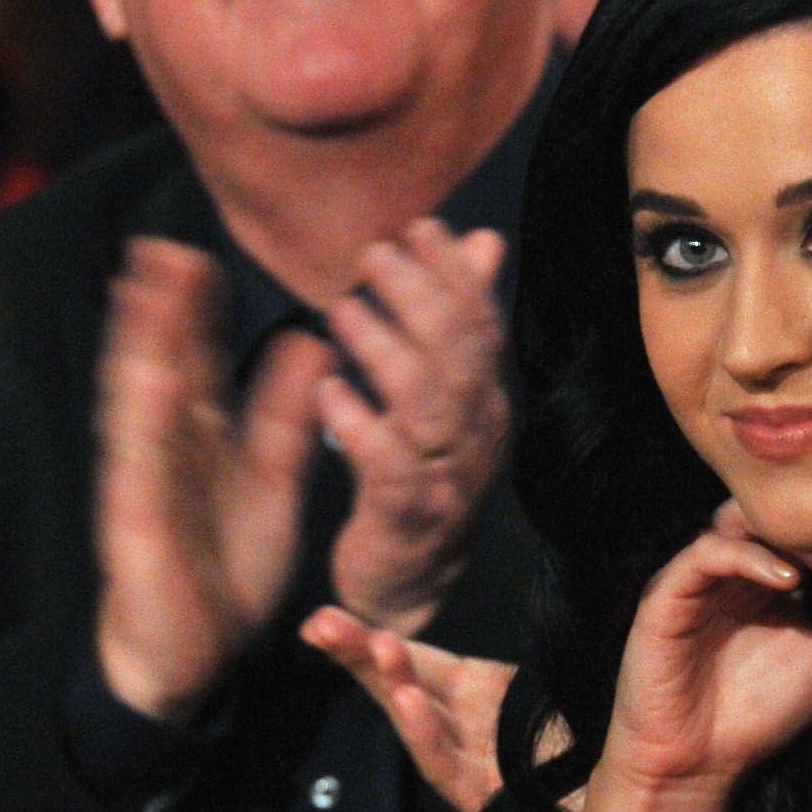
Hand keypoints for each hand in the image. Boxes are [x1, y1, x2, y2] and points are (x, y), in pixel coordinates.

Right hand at [94, 237, 327, 723]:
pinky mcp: (137, 519)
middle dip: (159, 310)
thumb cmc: (222, 564)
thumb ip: (284, 415)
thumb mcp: (270, 479)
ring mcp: (144, 481)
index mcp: (197, 436)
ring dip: (140, 346)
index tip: (201, 257)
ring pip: (139, 402)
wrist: (193, 649)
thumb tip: (311, 343)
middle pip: (159, 366)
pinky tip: (153, 378)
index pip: (195, 359)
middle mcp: (163, 448)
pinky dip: (145, 420)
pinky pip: (142, 464)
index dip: (196, 310)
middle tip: (164, 247)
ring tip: (146, 291)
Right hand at [302, 610, 576, 811]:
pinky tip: (408, 702)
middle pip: (405, 686)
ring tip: (374, 649)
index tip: (327, 619)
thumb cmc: (614, 752)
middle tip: (321, 626)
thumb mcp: (578, 685)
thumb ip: (552, 649)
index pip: (422, 662)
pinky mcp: (490, 809)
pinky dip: (428, 737)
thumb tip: (564, 595)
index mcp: (487, 695)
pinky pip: (452, 771)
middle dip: (360, 655)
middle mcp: (471, 730)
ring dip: (395, 686)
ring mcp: (476, 769)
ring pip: (422, 724)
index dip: (376, 641)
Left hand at [318, 221, 509, 634]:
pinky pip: (386, 463)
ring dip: (383, 348)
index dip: (454, 274)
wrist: (406, 585)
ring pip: (425, 402)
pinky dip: (356, 423)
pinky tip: (328, 391)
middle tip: (372, 256)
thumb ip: (459, 321)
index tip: (419, 225)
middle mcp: (473, 437)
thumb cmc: (417, 480)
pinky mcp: (405, 516)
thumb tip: (484, 240)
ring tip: (340, 308)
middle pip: (456, 355)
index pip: (482, 328)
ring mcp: (444, 478)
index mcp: (483, 405)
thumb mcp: (444, 396)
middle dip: (418, 296)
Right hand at [604, 504, 811, 798]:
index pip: (799, 528)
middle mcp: (729, 570)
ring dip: (782, 532)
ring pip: (735, 521)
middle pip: (768, 514)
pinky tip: (789, 579)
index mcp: (763, 579)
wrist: (699, 764)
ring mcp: (696, 579)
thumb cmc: (761, 712)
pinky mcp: (666, 595)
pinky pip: (705, 554)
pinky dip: (747, 557)